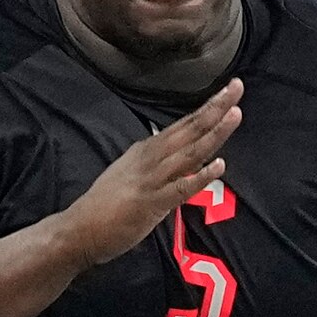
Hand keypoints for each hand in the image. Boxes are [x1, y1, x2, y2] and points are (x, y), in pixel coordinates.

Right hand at [58, 82, 240, 263]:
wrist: (78, 229)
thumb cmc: (104, 205)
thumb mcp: (131, 173)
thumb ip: (157, 164)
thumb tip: (181, 157)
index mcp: (147, 150)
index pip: (183, 125)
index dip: (207, 107)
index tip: (228, 90)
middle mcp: (150, 159)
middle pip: (189, 130)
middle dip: (215, 108)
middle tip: (237, 86)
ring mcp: (151, 179)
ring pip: (189, 152)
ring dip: (213, 133)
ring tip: (235, 114)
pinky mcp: (151, 203)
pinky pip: (181, 188)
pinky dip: (201, 176)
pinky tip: (219, 166)